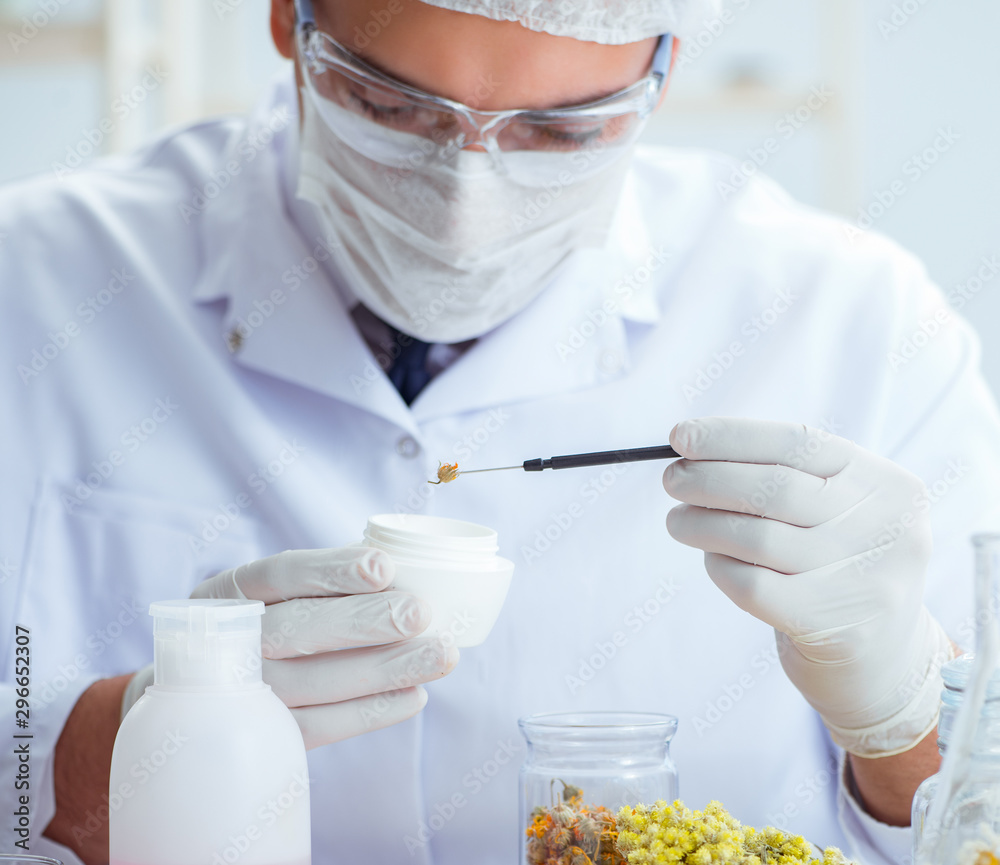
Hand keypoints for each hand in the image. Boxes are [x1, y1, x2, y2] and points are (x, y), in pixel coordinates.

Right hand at [190, 546, 458, 748]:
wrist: (194, 706)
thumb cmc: (261, 630)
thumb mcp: (273, 598)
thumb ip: (325, 583)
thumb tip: (403, 568)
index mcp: (227, 594)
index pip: (278, 574)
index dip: (331, 570)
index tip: (384, 567)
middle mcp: (226, 642)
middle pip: (297, 629)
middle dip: (366, 621)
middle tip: (423, 613)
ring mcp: (239, 695)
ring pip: (312, 682)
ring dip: (384, 669)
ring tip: (440, 656)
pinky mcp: (261, 737)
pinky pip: (317, 728)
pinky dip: (369, 713)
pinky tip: (414, 696)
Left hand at [662, 417, 952, 756]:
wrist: (885, 661)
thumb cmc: (838, 568)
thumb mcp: (837, 512)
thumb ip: (783, 476)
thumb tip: (693, 451)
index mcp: (886, 484)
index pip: (798, 443)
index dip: (730, 437)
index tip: (679, 438)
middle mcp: (886, 527)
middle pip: (774, 488)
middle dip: (708, 479)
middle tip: (672, 480)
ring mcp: (865, 580)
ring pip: (757, 537)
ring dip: (702, 524)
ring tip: (677, 521)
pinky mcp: (835, 627)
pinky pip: (753, 585)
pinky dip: (720, 567)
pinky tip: (713, 561)